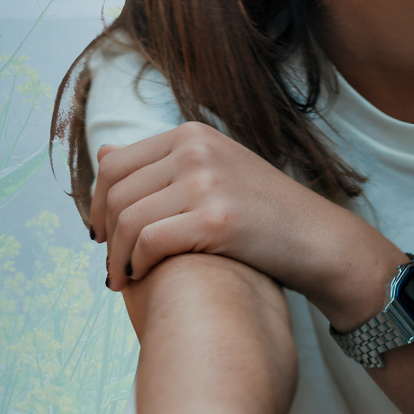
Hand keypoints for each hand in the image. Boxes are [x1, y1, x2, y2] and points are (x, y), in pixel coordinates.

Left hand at [90, 121, 403, 328]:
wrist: (316, 238)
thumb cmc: (261, 212)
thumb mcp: (211, 170)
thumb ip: (159, 163)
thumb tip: (102, 153)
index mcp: (190, 134)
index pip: (115, 164)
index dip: (96, 203)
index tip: (99, 232)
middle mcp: (194, 150)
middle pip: (117, 193)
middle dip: (105, 234)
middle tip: (110, 265)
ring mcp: (206, 181)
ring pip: (128, 220)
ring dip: (116, 256)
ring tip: (121, 279)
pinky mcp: (216, 218)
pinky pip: (150, 241)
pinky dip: (136, 263)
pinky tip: (141, 277)